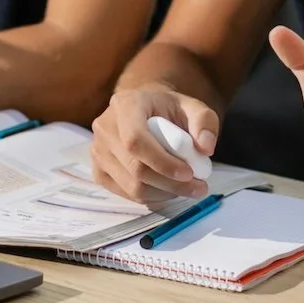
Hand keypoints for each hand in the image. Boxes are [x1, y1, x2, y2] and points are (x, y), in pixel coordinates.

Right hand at [90, 85, 218, 203]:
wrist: (146, 111)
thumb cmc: (168, 109)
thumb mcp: (193, 107)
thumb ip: (205, 123)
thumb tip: (205, 148)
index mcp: (125, 105)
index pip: (135, 140)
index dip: (162, 162)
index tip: (189, 172)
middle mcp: (105, 127)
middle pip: (135, 168)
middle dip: (170, 184)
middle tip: (198, 187)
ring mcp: (98, 151)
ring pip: (131, 186)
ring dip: (164, 193)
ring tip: (186, 187)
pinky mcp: (99, 171)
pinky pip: (126, 194)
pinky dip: (151, 197)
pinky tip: (167, 188)